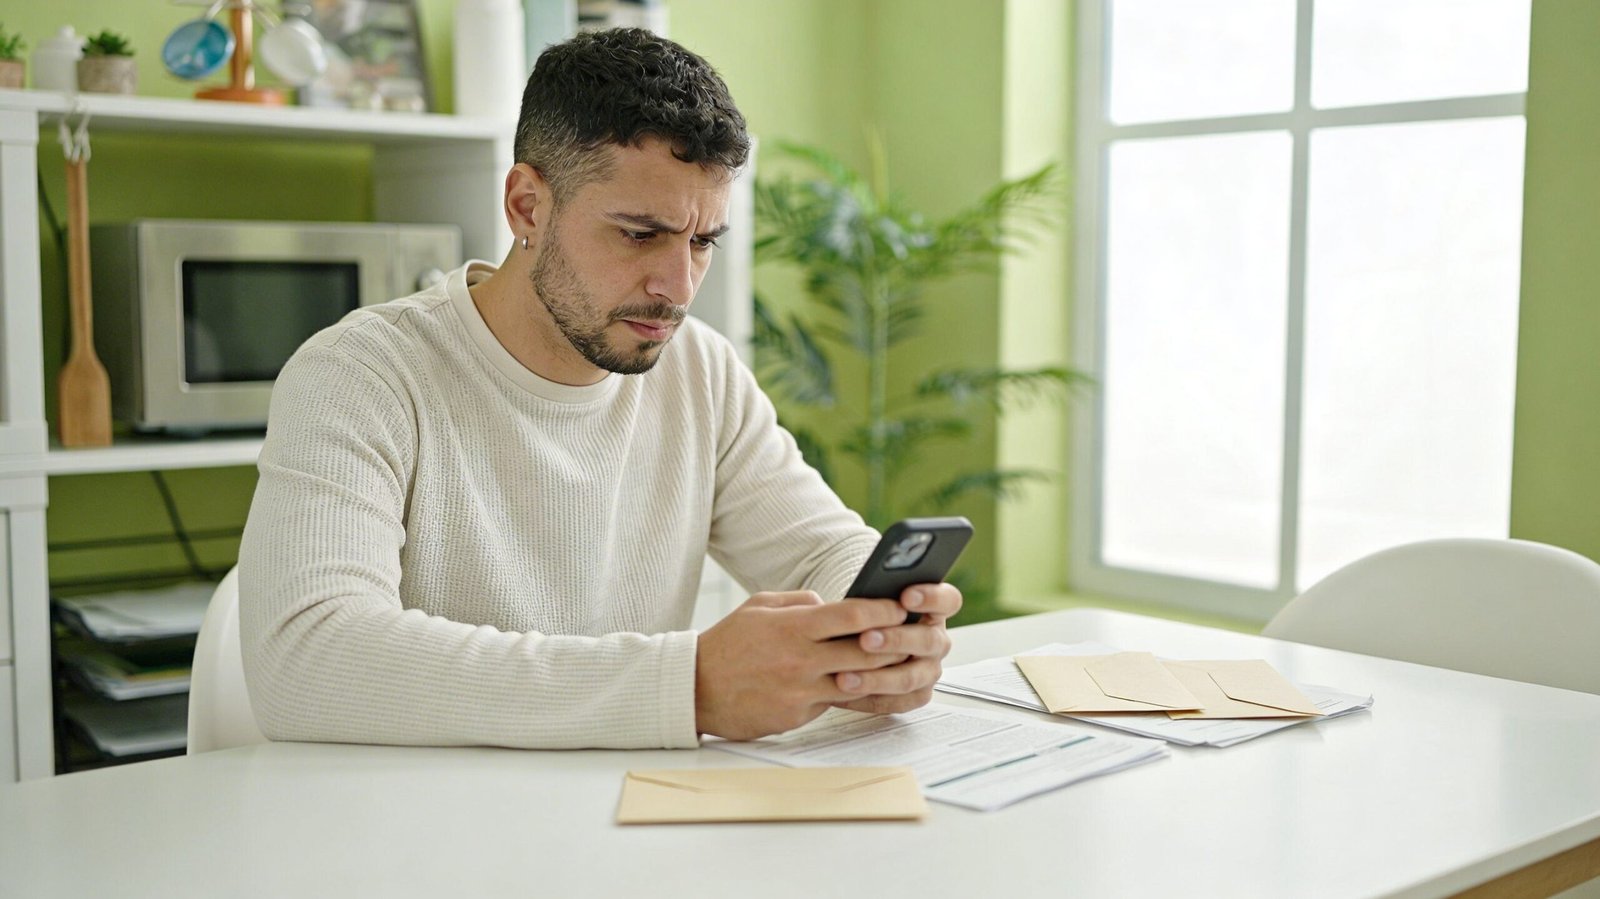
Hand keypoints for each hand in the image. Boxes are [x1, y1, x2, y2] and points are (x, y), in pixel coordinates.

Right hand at [695, 590, 915, 740]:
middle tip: (911, 636)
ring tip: (894, 662)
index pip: (852, 615)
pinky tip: (855, 684)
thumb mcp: (760, 607)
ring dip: (879, 673)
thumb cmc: (728, 644)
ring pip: (857, 682)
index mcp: (793, 627)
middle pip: (866, 652)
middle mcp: (801, 660)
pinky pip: (832, 703)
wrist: (695, 689)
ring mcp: (800, 691)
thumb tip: (833, 604)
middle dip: (894, 643)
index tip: (901, 606)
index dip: (883, 610)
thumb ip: (801, 602)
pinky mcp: (797, 716)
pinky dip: (845, 693)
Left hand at [831, 582, 962, 715]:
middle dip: (896, 640)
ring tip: (844, 676)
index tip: (905, 596)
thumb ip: (871, 597)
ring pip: (911, 677)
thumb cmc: (863, 619)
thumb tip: (848, 597)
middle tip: (866, 638)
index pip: (948, 600)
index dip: (931, 598)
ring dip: (877, 678)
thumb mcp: (869, 601)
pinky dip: (869, 698)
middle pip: (928, 641)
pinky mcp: (917, 695)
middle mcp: (936, 641)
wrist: (849, 649)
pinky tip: (842, 693)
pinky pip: (898, 702)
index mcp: (934, 611)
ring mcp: (929, 670)